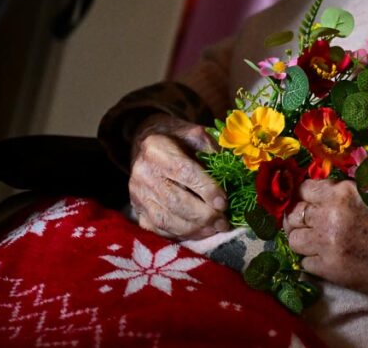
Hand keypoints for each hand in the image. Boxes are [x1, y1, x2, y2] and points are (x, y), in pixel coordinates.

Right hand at [129, 114, 228, 240]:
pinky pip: (158, 229)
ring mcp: (137, 194)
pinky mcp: (137, 209)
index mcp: (156, 148)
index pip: (184, 172)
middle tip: (224, 222)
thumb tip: (230, 168)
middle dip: (203, 215)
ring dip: (194, 229)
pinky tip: (199, 233)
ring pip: (165, 219)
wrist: (143, 142)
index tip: (224, 202)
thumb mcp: (192, 132)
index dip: (206, 189)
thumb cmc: (174, 136)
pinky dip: (180, 234)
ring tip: (215, 229)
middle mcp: (142, 172)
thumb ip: (210, 146)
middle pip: (175, 200)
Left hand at [285, 180, 367, 307]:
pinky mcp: (328, 269)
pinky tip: (325, 260)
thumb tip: (330, 192)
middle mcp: (329, 214)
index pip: (305, 189)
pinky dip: (311, 261)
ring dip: (302, 240)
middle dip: (299, 218)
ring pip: (293, 239)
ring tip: (315, 243)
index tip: (310, 204)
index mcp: (344, 192)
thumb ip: (351, 192)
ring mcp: (326, 243)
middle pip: (294, 214)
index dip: (306, 197)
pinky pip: (304, 262)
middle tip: (309, 225)